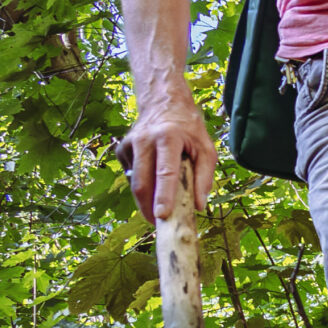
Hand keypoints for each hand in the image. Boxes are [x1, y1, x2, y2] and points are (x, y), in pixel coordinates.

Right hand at [117, 98, 219, 223]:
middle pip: (142, 182)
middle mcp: (144, 140)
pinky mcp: (121, 150)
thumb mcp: (206, 147)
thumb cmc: (189, 128)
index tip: (162, 216)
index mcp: (168, 137)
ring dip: (145, 201)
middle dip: (148, 208)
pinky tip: (153, 177)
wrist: (163, 102)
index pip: (165, 172)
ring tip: (158, 210)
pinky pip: (132, 176)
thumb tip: (199, 205)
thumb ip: (205, 176)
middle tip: (160, 225)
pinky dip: (143, 185)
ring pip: (134, 183)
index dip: (164, 196)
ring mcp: (129, 144)